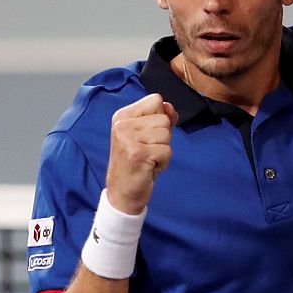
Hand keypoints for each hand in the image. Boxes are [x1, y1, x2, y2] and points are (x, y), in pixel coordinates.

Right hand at [107, 93, 177, 213]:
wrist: (122, 192)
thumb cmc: (136, 163)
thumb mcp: (145, 136)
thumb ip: (159, 118)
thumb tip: (169, 107)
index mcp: (122, 116)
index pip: (155, 100)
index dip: (160, 117)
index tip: (149, 135)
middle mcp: (122, 125)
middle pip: (164, 119)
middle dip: (162, 138)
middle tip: (147, 151)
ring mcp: (128, 139)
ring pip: (166, 134)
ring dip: (163, 150)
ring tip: (148, 159)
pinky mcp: (138, 153)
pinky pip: (167, 150)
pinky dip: (163, 162)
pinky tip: (149, 167)